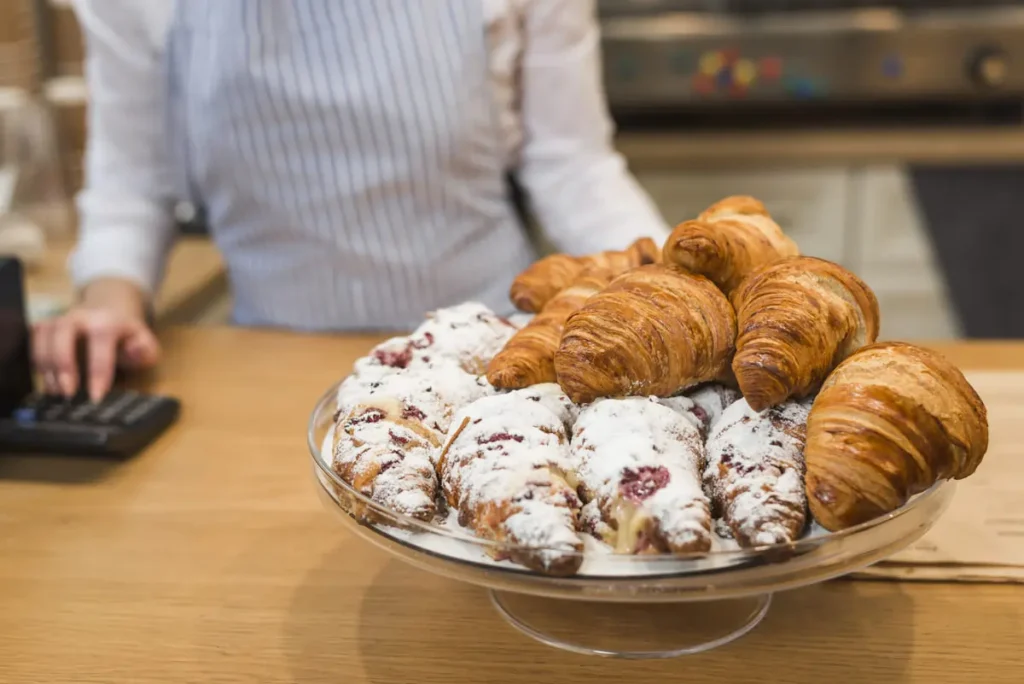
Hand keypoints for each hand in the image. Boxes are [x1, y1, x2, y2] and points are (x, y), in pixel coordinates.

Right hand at [32, 278, 160, 401]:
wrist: (109, 313)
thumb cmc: (127, 337)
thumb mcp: (145, 343)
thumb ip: (145, 350)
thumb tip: (134, 350)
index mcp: (107, 320)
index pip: (101, 342)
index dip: (98, 371)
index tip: (96, 396)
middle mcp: (79, 316)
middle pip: (62, 334)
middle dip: (63, 365)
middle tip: (68, 394)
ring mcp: (59, 320)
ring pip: (42, 338)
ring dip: (47, 368)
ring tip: (57, 393)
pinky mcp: (44, 327)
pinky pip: (32, 342)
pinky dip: (36, 363)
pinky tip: (48, 383)